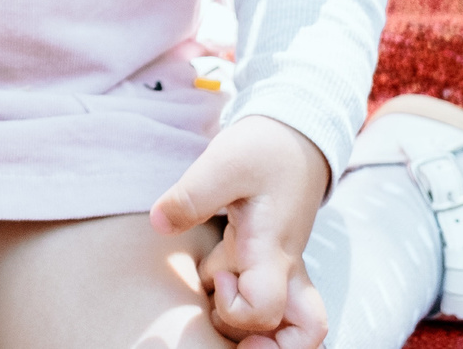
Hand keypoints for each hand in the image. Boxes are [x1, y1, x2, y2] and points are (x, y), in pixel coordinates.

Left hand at [151, 115, 333, 348]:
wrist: (294, 135)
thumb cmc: (264, 149)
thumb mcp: (224, 162)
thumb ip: (192, 195)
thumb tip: (159, 224)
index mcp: (272, 251)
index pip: (267, 309)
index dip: (238, 310)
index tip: (215, 278)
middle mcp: (281, 269)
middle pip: (302, 336)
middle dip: (267, 346)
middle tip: (231, 330)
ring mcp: (275, 268)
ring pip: (277, 322)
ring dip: (243, 322)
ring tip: (212, 297)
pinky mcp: (263, 261)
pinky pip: (259, 299)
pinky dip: (236, 301)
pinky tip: (211, 280)